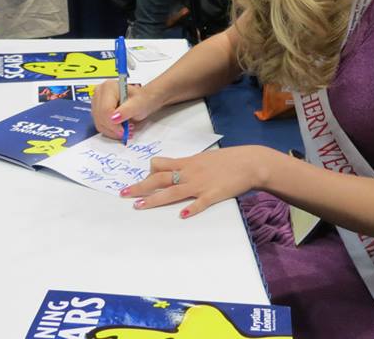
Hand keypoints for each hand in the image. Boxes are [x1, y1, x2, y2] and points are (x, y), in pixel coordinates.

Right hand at [92, 80, 162, 139]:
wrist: (141, 100)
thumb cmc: (141, 99)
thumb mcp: (138, 104)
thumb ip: (126, 110)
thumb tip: (114, 118)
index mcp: (109, 87)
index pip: (105, 110)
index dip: (113, 124)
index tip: (124, 130)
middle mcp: (99, 92)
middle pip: (100, 117)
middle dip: (114, 128)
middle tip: (127, 131)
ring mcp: (96, 101)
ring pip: (99, 123)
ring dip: (112, 131)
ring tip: (125, 130)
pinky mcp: (96, 110)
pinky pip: (100, 124)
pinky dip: (110, 130)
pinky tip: (120, 128)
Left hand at [121, 146, 270, 217]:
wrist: (250, 162)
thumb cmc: (228, 160)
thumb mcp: (204, 158)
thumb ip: (188, 165)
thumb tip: (173, 169)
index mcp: (188, 162)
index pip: (161, 166)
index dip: (148, 173)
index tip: (136, 180)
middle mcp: (190, 172)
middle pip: (160, 179)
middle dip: (140, 187)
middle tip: (123, 194)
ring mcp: (201, 184)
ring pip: (173, 192)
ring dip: (155, 200)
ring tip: (139, 206)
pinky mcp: (214, 194)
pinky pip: (200, 203)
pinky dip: (190, 209)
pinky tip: (181, 216)